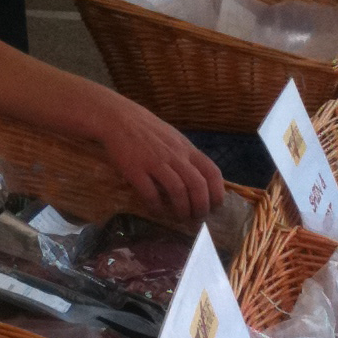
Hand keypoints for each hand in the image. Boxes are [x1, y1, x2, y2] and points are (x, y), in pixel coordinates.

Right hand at [94, 92, 225, 221]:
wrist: (119, 118)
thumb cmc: (149, 130)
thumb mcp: (175, 139)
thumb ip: (187, 157)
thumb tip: (201, 181)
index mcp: (187, 149)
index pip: (212, 172)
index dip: (217, 193)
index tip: (215, 207)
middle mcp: (175, 156)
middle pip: (197, 185)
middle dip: (201, 207)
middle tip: (197, 219)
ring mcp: (155, 162)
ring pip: (178, 191)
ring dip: (182, 210)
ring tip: (181, 218)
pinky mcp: (136, 170)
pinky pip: (150, 194)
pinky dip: (156, 207)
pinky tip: (157, 212)